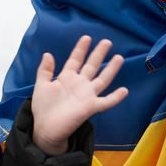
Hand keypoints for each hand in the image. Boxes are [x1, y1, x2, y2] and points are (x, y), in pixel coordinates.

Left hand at [30, 36, 127, 154]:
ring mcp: (86, 95)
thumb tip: (47, 53)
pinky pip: (106, 101)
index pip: (75, 60)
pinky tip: (124, 90)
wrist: (44, 128)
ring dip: (111, 69)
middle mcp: (79, 84)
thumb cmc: (43, 108)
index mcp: (67, 78)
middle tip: (107, 41)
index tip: (86, 37)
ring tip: (119, 57)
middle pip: (91, 66)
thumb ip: (44, 70)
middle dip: (98, 54)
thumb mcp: (41, 86)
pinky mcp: (90, 107)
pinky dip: (115, 97)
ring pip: (102, 79)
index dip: (80, 49)